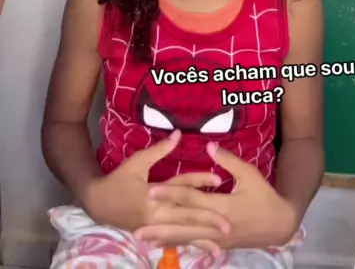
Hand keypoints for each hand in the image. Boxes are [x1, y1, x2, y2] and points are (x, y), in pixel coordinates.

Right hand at [81, 130, 229, 247]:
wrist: (98, 203)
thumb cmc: (119, 180)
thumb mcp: (137, 162)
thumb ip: (159, 150)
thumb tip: (179, 134)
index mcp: (153, 197)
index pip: (181, 188)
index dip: (200, 183)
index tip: (219, 181)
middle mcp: (157, 214)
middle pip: (186, 218)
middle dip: (207, 223)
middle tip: (228, 226)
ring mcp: (155, 227)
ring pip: (181, 234)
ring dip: (200, 241)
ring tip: (219, 249)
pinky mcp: (154, 233)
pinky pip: (174, 240)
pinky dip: (187, 244)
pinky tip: (201, 249)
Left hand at [137, 142, 298, 251]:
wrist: (280, 224)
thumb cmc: (264, 196)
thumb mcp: (250, 174)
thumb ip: (228, 161)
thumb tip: (208, 145)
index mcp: (222, 206)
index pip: (191, 199)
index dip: (170, 194)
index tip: (150, 191)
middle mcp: (216, 225)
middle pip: (183, 225)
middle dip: (159, 227)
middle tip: (136, 229)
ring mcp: (217, 238)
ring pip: (186, 239)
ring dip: (164, 239)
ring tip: (143, 240)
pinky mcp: (219, 244)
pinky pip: (195, 245)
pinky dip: (179, 245)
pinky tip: (164, 245)